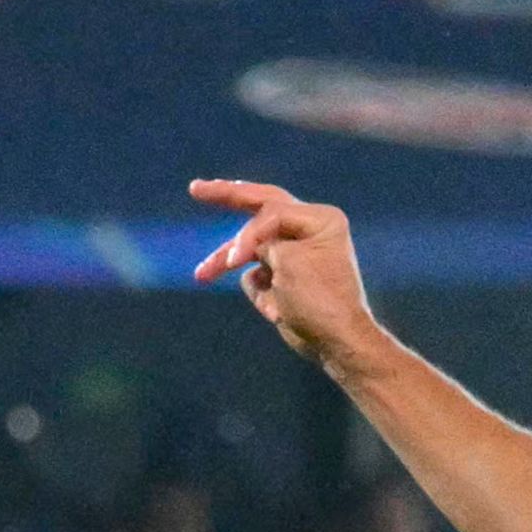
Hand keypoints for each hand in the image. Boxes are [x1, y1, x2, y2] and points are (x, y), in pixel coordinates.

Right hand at [190, 179, 383, 365]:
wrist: (335, 342)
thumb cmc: (318, 299)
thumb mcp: (287, 262)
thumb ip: (260, 242)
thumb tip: (244, 245)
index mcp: (321, 219)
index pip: (269, 211)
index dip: (248, 235)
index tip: (235, 259)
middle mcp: (311, 229)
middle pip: (260, 205)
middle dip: (228, 197)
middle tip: (196, 189)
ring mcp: (296, 251)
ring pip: (250, 247)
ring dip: (230, 263)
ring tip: (202, 274)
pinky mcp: (285, 274)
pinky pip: (256, 273)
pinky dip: (259, 290)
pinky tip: (276, 311)